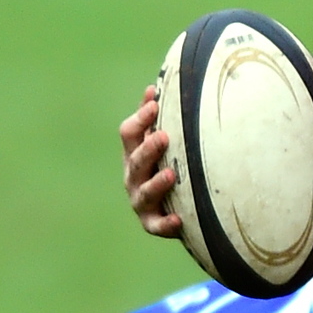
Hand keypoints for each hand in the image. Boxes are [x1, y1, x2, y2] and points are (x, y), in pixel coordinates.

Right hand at [122, 84, 180, 237]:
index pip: (130, 133)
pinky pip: (157, 225)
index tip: (155, 103)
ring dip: (157, 184)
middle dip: (148, 149)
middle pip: (136, 161)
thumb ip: (160, 120)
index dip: (141, 119)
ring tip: (172, 174)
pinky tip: (178, 220)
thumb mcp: (166, 143)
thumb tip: (155, 86)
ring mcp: (141, 200)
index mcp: (135, 153)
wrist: (182, 208)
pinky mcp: (153, 222)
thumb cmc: (173, 166)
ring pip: (144, 193)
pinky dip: (166, 224)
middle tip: (163, 136)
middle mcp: (134, 176)